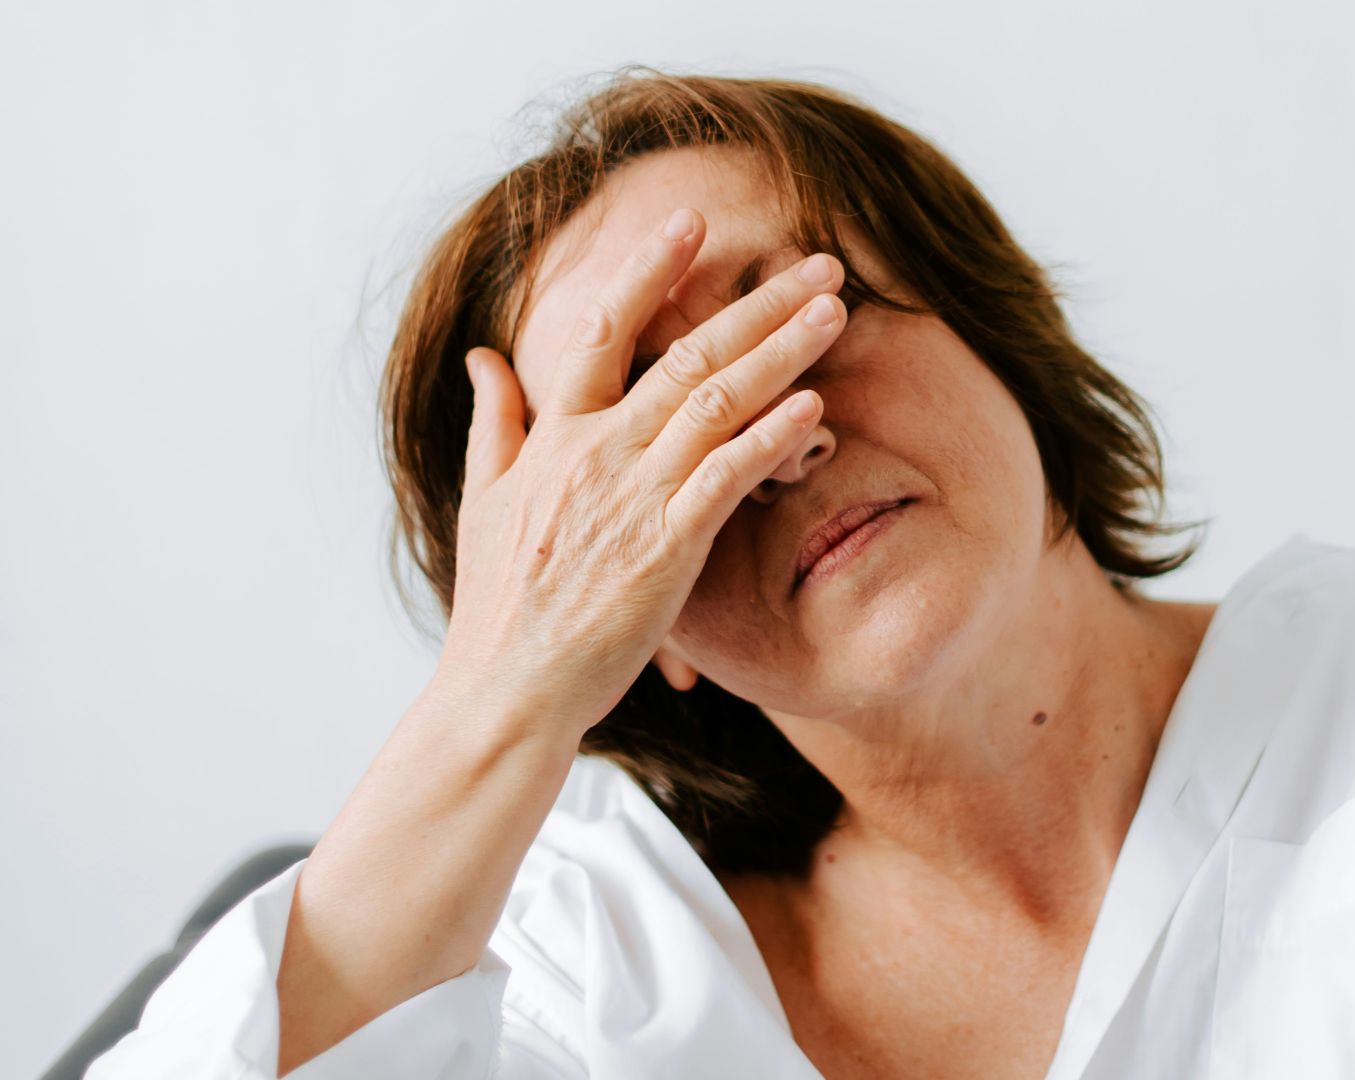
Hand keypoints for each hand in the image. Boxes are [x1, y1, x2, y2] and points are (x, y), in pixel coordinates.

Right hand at [428, 206, 845, 737]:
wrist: (507, 691)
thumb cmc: (499, 604)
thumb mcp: (483, 499)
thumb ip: (493, 420)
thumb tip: (483, 355)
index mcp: (554, 435)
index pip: (603, 329)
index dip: (649, 270)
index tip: (693, 221)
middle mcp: (596, 453)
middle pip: (686, 353)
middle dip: (757, 301)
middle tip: (819, 261)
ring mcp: (632, 498)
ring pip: (717, 401)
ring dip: (782, 350)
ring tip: (835, 310)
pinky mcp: (665, 549)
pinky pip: (725, 477)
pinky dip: (769, 436)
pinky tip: (813, 403)